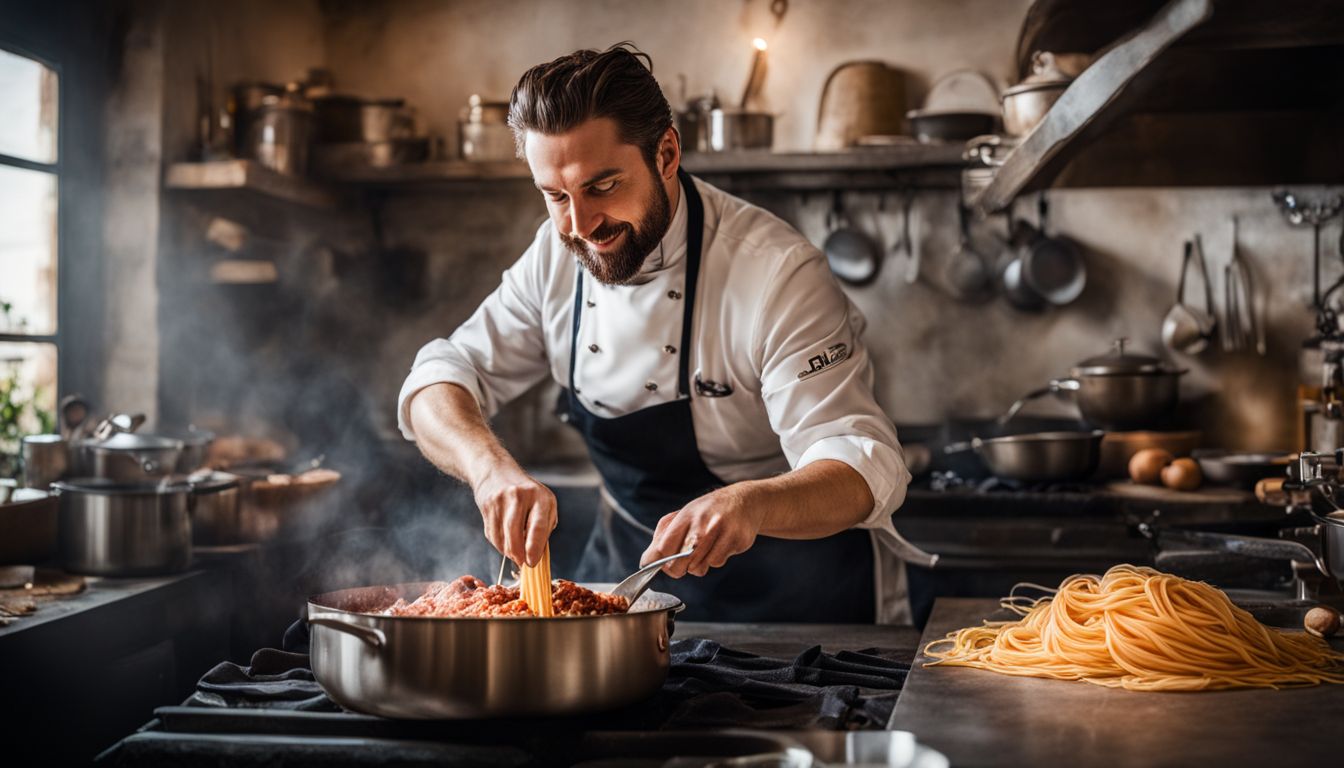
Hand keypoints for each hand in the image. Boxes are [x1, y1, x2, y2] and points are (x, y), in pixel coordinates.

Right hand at [473, 463, 556, 566]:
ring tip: (514, 551)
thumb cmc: (527, 493)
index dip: (534, 549)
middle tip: (522, 562)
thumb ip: (544, 527)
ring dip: (508, 551)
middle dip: (518, 555)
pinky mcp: (487, 506)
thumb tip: (537, 554)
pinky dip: (499, 543)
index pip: (538, 528)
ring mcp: (501, 501)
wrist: (496, 471)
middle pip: (515, 536)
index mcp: (540, 497)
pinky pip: (492, 534)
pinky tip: (504, 540)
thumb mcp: (544, 504)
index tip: (532, 562)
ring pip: (502, 538)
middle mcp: (520, 497)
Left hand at [639, 484, 766, 577]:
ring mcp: (720, 530)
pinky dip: (715, 560)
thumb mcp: (684, 515)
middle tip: (682, 564)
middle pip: (678, 563)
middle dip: (677, 569)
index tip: (657, 566)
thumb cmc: (708, 512)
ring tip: (705, 549)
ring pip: (698, 567)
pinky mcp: (736, 539)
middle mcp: (701, 522)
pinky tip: (720, 546)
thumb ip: (664, 536)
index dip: (656, 563)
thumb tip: (647, 561)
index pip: (662, 548)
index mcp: (685, 516)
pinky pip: (716, 563)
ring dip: (699, 564)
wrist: (744, 501)